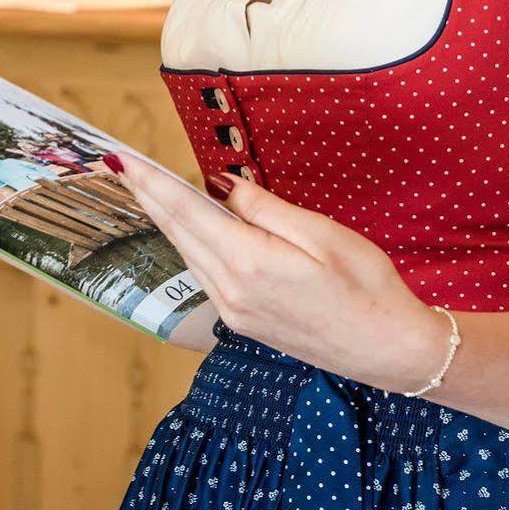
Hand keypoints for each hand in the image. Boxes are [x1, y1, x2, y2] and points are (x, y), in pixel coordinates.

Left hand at [105, 152, 449, 392]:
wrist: (389, 350)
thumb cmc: (367, 286)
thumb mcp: (321, 233)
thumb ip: (264, 208)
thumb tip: (222, 186)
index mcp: (250, 263)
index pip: (186, 212)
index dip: (151, 183)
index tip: (121, 160)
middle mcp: (232, 291)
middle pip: (178, 233)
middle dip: (147, 197)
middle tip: (119, 166)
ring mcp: (234, 311)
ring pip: (188, 254)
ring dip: (165, 219)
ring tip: (145, 188)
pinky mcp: (243, 321)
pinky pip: (205, 273)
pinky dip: (190, 243)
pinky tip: (187, 225)